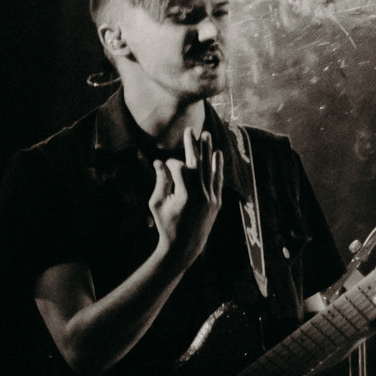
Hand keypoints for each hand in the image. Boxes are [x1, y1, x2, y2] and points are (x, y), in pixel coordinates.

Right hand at [150, 129, 223, 256]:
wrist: (184, 246)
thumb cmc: (166, 224)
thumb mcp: (157, 204)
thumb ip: (160, 182)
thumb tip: (158, 161)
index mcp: (184, 196)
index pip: (179, 168)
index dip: (171, 163)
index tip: (163, 164)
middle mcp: (201, 195)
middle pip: (198, 164)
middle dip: (193, 145)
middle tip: (191, 129)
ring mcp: (211, 198)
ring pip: (210, 169)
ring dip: (208, 150)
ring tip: (207, 135)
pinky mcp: (217, 202)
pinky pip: (218, 180)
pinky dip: (218, 166)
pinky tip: (217, 153)